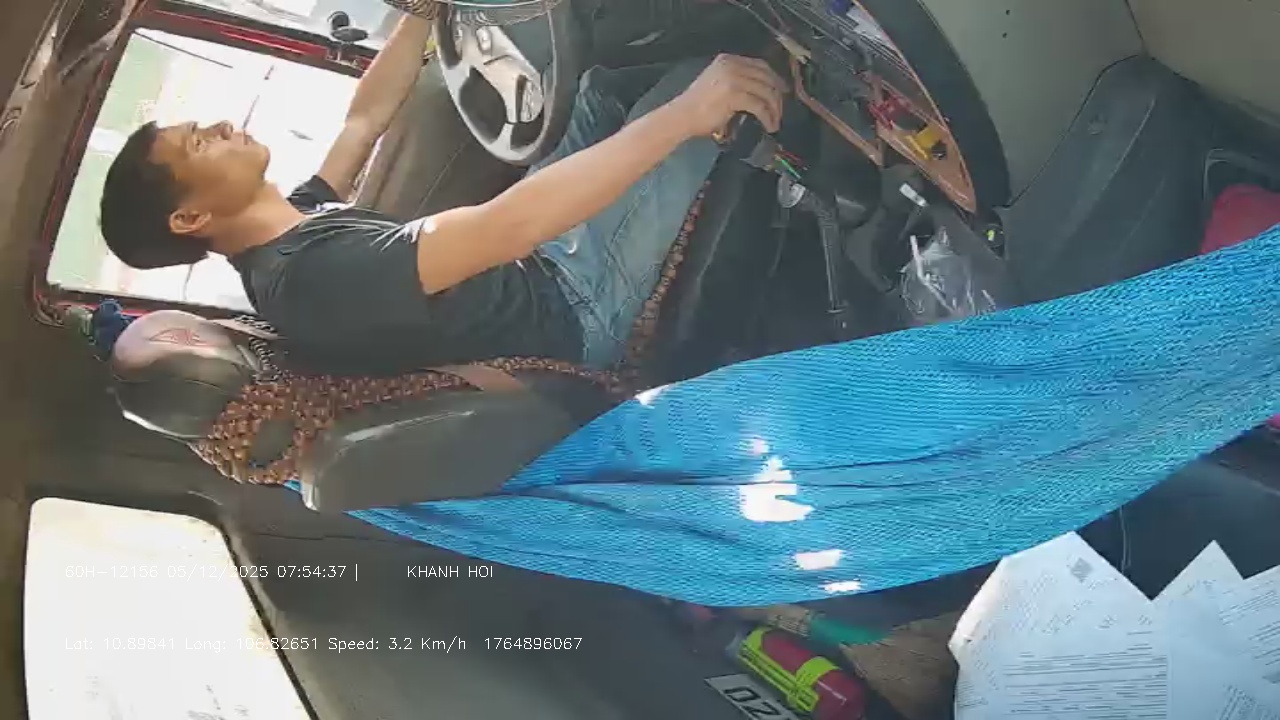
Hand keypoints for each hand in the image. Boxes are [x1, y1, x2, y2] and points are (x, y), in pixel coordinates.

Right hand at [671, 54, 787, 137]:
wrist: (681, 116)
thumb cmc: (696, 106)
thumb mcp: (716, 82)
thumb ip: (736, 80)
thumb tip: (761, 90)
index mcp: (728, 60)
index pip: (760, 65)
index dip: (774, 78)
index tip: (781, 91)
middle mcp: (732, 65)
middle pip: (766, 77)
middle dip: (777, 95)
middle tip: (781, 110)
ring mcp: (733, 79)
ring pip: (766, 92)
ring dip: (774, 109)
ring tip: (775, 122)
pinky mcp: (735, 95)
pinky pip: (760, 105)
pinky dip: (767, 117)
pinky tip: (769, 126)